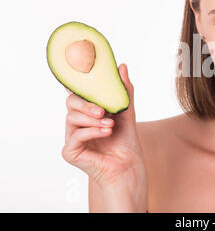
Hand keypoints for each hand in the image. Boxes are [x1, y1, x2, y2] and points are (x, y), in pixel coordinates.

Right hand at [62, 63, 146, 192]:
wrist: (128, 164)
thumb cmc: (125, 139)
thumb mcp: (126, 111)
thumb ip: (123, 90)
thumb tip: (122, 66)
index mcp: (87, 111)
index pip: (78, 93)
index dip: (79, 84)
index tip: (88, 78)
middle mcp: (77, 123)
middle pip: (71, 103)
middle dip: (86, 104)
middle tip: (103, 110)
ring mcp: (72, 137)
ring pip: (72, 118)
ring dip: (93, 120)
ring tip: (110, 124)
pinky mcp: (70, 151)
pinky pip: (75, 135)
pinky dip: (91, 131)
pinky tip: (106, 132)